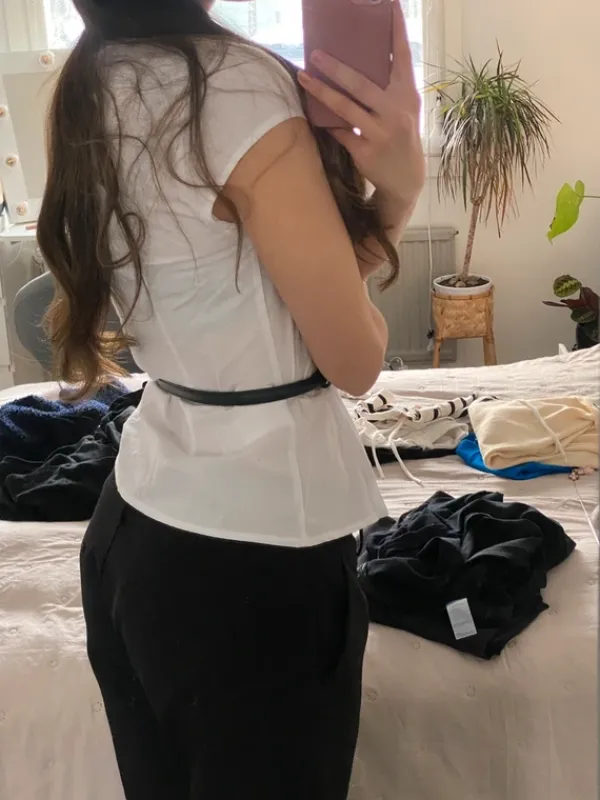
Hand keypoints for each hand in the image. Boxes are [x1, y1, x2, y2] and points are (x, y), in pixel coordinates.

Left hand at [298, 1, 424, 206]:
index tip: (389, 4)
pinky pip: (340, 132)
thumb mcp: (404, 108)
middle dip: (336, 68)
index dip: (395, 29)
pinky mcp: (366, 152)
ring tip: (303, 77)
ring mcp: (380, 133)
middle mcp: (395, 111)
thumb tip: (361, 58)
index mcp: (407, 94)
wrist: (406, 179)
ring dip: (321, 92)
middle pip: (361, 84)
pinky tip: (313, 112)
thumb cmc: (401, 135)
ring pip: (345, 108)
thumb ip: (388, 86)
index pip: (402, 56)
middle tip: (315, 53)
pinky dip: (327, 122)